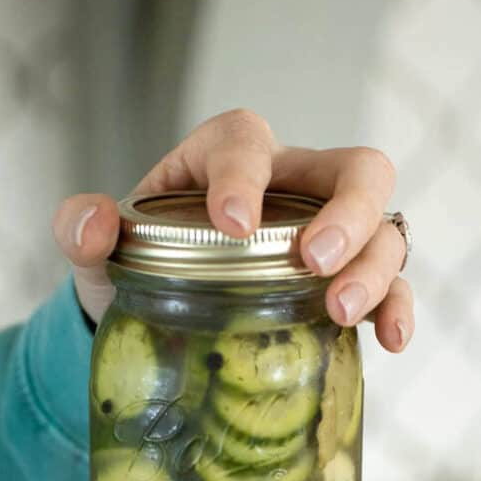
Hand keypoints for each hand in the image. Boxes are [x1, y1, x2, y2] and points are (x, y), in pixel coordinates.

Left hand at [52, 109, 412, 351]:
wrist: (161, 310)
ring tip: (337, 312)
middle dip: (345, 212)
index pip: (248, 140)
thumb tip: (93, 222)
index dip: (246, 174)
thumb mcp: (101, 247)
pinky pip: (392, 283)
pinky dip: (398, 307)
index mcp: (228, 157)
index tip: (231, 225)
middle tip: (310, 262)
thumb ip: (82, 227)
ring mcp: (330, 231)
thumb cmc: (139, 262)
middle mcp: (295, 184)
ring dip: (372, 267)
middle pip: (354, 168)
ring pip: (384, 227)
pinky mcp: (348, 279)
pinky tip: (388, 340)